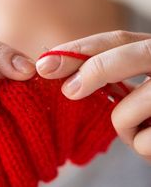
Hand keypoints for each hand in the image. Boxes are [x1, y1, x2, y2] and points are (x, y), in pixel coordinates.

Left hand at [36, 30, 150, 161]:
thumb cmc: (149, 112)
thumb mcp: (130, 88)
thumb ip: (104, 79)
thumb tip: (55, 72)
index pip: (117, 40)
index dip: (78, 50)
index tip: (45, 65)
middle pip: (133, 53)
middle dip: (95, 70)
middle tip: (68, 91)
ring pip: (133, 104)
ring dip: (123, 124)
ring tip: (137, 130)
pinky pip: (145, 141)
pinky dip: (140, 146)